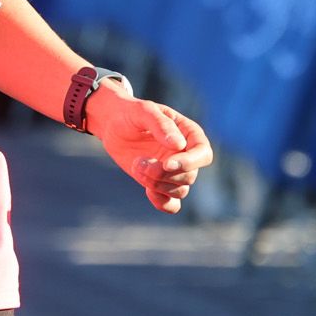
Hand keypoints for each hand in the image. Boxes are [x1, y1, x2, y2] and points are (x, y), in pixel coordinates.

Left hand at [89, 86, 212, 212]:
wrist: (112, 124)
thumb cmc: (131, 113)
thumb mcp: (143, 111)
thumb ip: (160, 125)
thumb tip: (179, 145)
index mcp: (190, 135)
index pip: (203, 154)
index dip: (189, 162)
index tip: (166, 163)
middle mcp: (186, 156)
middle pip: (189, 176)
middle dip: (163, 174)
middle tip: (139, 161)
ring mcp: (174, 171)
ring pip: (179, 190)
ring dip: (156, 184)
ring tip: (136, 165)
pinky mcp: (160, 184)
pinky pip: (172, 204)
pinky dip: (162, 203)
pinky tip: (147, 191)